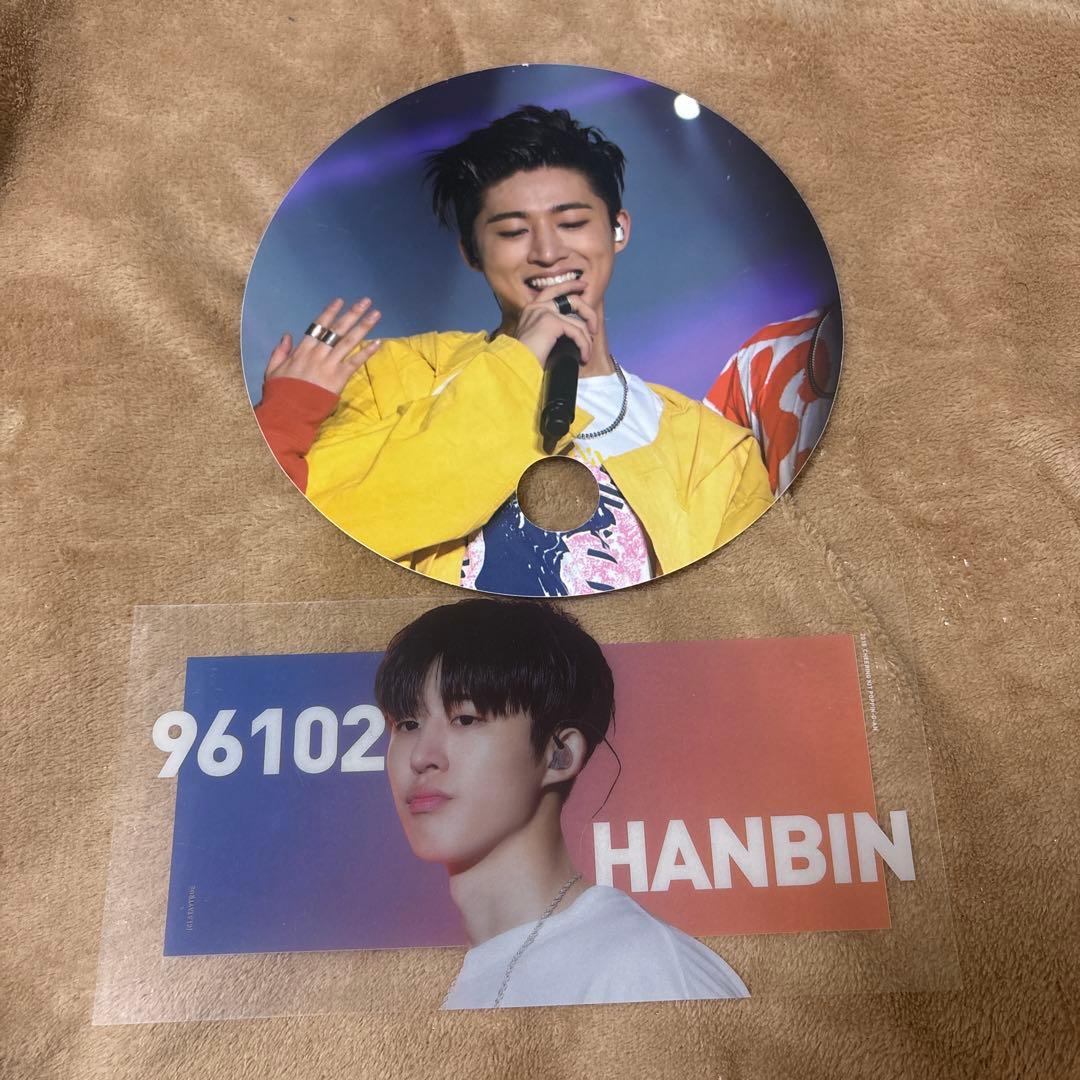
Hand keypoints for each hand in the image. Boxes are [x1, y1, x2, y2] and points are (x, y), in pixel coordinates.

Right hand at [264, 297, 382, 395]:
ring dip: (364, 327)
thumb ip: (280, 351)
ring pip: (349, 341)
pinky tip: (378, 342)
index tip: (340, 301)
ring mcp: (329, 365)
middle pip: (338, 329)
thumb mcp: (273, 370)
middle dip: (353, 313)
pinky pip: (355, 362)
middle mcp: (318, 354)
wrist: (289, 412)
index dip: (330, 312)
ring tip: (376, 314)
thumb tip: (287, 335)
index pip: (319, 326)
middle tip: (366, 301)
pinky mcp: (339, 378)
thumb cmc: (280, 392)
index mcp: (302, 350)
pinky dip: (367, 352)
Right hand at [511, 281, 598, 369]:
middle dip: (588, 311)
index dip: (569, 286)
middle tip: (594, 326)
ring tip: (586, 353)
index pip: (553, 290)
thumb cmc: (525, 358)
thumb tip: (570, 331)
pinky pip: (577, 332)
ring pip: (578, 321)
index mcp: (531, 309)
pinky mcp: (552, 322)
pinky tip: (583, 357)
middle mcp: (537, 306)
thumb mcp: (536, 338)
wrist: (516, 365)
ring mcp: (544, 312)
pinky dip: (584, 346)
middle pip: (571, 299)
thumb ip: (549, 329)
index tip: (582, 287)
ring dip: (586, 340)